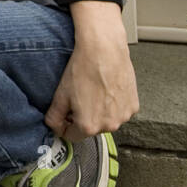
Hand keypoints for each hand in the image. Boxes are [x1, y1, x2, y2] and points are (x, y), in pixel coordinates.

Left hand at [45, 1, 138, 140]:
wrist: (104, 50)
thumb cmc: (83, 69)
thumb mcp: (60, 94)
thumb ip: (54, 116)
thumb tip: (53, 126)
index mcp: (89, 126)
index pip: (71, 136)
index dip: (63, 125)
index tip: (62, 115)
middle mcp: (109, 126)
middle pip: (90, 128)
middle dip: (81, 117)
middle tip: (77, 97)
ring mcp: (124, 116)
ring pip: (106, 119)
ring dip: (98, 111)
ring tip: (92, 91)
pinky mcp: (134, 106)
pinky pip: (119, 111)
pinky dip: (112, 104)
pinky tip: (105, 89)